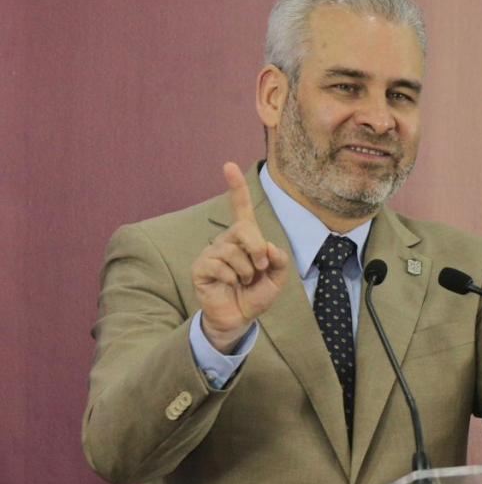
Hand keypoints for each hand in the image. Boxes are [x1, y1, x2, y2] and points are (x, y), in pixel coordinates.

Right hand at [191, 163, 288, 351]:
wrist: (239, 318)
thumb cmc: (255, 294)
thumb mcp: (277, 278)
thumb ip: (279, 260)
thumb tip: (268, 247)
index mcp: (245, 239)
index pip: (241, 209)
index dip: (236, 188)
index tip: (228, 165)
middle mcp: (226, 240)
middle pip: (245, 229)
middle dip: (258, 249)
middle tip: (260, 268)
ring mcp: (211, 253)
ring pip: (235, 253)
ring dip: (247, 272)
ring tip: (243, 282)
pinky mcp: (201, 267)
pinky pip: (222, 266)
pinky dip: (232, 279)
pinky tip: (229, 285)